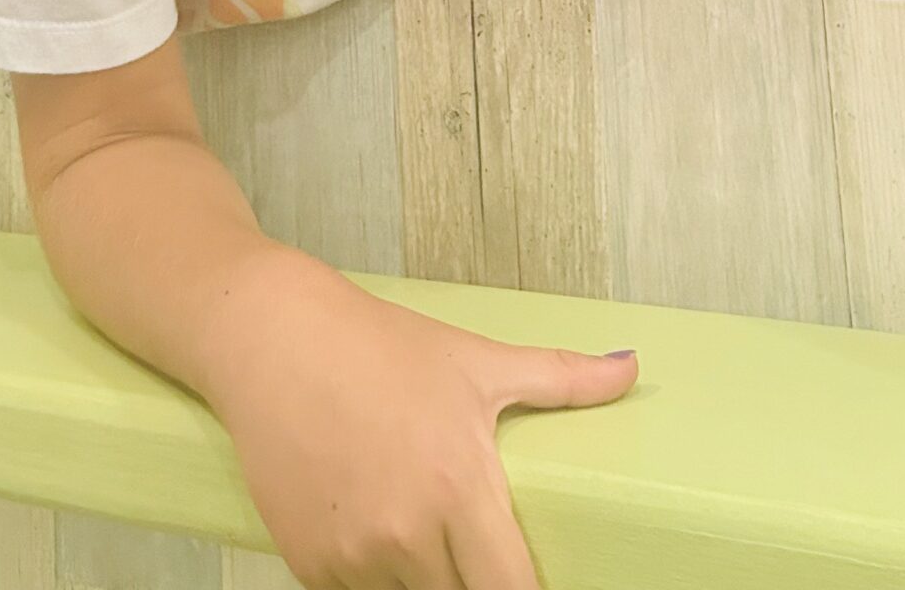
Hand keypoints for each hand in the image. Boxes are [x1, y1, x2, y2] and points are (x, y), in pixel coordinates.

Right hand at [209, 256, 636, 588]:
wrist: (273, 340)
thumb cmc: (380, 347)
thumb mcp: (476, 361)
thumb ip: (561, 377)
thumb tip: (631, 368)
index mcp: (458, 488)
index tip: (533, 589)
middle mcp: (406, 535)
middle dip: (472, 584)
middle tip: (474, 550)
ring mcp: (354, 557)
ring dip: (422, 583)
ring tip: (424, 539)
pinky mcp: (309, 565)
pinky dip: (373, 581)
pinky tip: (375, 538)